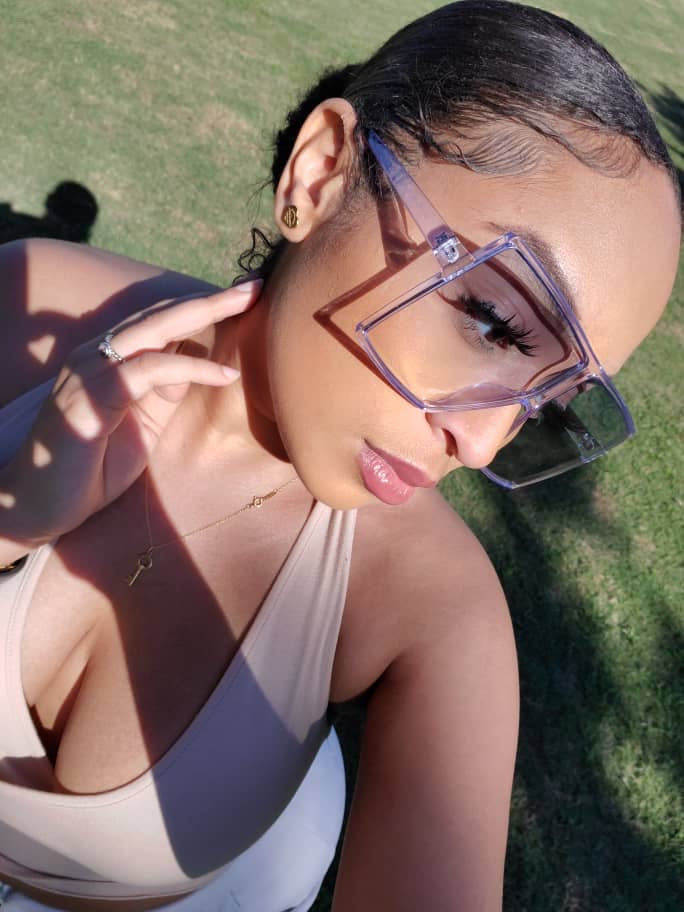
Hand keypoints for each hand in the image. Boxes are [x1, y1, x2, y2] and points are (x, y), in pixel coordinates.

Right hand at [0, 280, 260, 545]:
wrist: (35, 505)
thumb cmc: (86, 470)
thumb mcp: (138, 427)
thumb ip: (162, 395)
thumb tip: (193, 371)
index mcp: (107, 361)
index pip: (159, 323)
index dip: (201, 309)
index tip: (244, 298)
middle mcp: (96, 356)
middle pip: (161, 316)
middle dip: (212, 299)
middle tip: (256, 284)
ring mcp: (89, 372)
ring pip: (155, 330)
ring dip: (205, 314)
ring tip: (249, 306)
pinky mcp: (91, 396)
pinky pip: (148, 370)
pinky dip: (189, 369)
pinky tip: (225, 375)